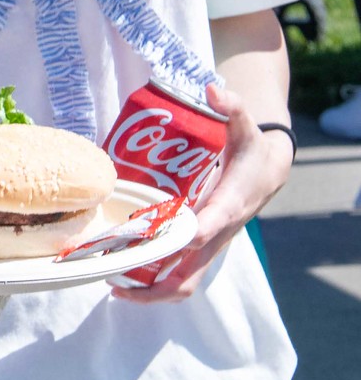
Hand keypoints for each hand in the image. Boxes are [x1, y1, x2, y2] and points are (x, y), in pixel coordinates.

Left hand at [111, 83, 291, 303]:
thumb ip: (231, 106)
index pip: (208, 226)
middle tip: (115, 279)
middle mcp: (218, 232)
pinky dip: (154, 282)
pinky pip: (179, 274)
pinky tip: (123, 279)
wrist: (267, 169)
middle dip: (156, 282)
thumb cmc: (250, 148)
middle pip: (190, 271)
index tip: (160, 240)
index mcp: (229, 205)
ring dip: (151, 291)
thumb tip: (212, 87)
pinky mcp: (199, 247)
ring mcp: (208, 245)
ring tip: (112, 288)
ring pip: (184, 282)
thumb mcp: (245, 125)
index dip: (187, 235)